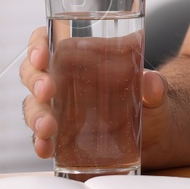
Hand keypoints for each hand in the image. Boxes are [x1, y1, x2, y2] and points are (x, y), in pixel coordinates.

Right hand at [17, 25, 169, 159]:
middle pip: (33, 73)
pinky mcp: (61, 135)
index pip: (46, 40)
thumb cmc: (148, 98)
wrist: (156, 131)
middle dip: (36, 81)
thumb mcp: (155, 89)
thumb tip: (151, 82)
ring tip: (49, 127)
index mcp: (79, 56)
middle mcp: (62, 80)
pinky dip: (41, 142)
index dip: (37, 45)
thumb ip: (154, 86)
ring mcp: (59, 109)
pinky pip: (42, 137)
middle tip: (48, 91)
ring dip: (36, 115)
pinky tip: (46, 148)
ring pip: (33, 106)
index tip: (42, 56)